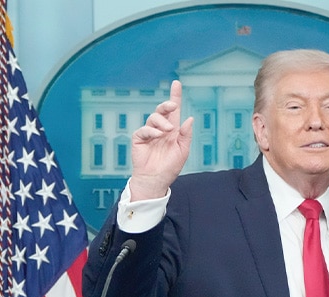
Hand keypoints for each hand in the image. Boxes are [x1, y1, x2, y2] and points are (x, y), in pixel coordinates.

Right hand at [130, 80, 193, 200]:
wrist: (156, 180)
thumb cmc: (170, 167)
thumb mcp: (183, 151)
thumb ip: (186, 135)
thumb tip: (189, 118)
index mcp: (173, 131)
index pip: (174, 111)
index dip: (175, 96)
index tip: (177, 83)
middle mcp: (161, 129)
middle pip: (162, 110)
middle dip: (167, 104)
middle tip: (173, 106)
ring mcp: (149, 133)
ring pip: (153, 117)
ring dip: (161, 121)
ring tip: (167, 130)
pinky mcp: (139, 139)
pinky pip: (144, 129)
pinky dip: (151, 130)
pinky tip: (158, 135)